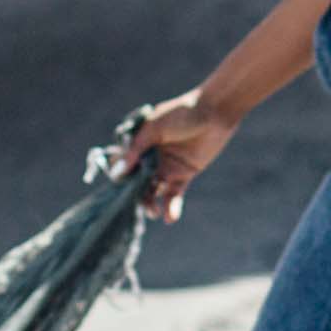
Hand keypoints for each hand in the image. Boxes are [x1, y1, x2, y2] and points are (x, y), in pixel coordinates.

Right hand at [124, 87, 238, 218]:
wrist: (214, 112)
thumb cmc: (181, 113)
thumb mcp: (154, 128)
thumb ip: (136, 150)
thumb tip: (117, 173)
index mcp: (139, 143)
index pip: (123, 163)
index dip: (119, 175)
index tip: (119, 185)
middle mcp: (150, 157)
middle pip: (137, 181)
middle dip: (136, 195)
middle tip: (138, 204)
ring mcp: (167, 167)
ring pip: (154, 190)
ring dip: (151, 203)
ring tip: (154, 212)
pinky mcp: (184, 174)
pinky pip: (174, 194)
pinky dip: (171, 207)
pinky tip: (169, 217)